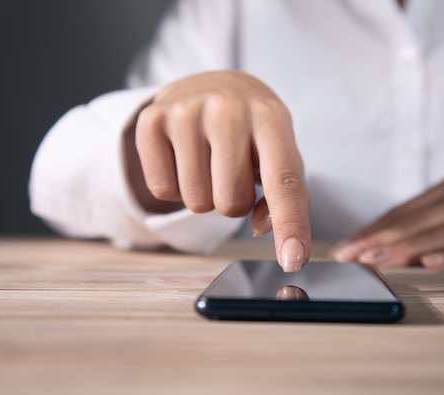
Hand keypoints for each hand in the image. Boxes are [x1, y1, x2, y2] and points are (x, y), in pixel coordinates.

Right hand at [124, 71, 309, 271]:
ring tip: (209, 161)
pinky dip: (174, 186)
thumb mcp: (279, 152)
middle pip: (230, 204)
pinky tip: (183, 157)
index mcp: (272, 118)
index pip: (284, 181)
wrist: (210, 85)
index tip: (293, 260)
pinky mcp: (151, 120)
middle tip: (231, 170)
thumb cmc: (252, 131)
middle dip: (233, 200)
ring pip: (196, 202)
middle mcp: (229, 110)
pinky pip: (162, 190)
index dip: (290, 224)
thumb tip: (260, 227)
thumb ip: (285, 195)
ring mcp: (186, 112)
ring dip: (204, 194)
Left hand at [331, 171, 443, 269]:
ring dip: (404, 249)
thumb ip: (431, 216)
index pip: (400, 213)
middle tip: (348, 257)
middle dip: (376, 241)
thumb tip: (387, 238)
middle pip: (412, 223)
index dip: (370, 231)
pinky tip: (431, 263)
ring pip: (437, 233)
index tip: (345, 248)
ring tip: (375, 261)